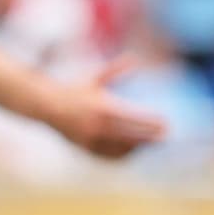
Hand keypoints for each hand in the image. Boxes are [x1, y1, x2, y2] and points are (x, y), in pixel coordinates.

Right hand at [40, 69, 168, 161]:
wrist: (47, 107)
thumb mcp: (95, 79)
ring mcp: (92, 140)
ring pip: (123, 149)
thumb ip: (115, 70)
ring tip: (151, 144)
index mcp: (103, 107)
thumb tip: (134, 58)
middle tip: (166, 136)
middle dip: (151, 138)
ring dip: (139, 148)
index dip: (152, 122)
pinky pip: (110, 156)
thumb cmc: (74, 91)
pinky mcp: (87, 149)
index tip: (167, 122)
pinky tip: (133, 152)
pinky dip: (124, 155)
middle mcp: (99, 126)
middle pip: (133, 136)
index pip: (134, 118)